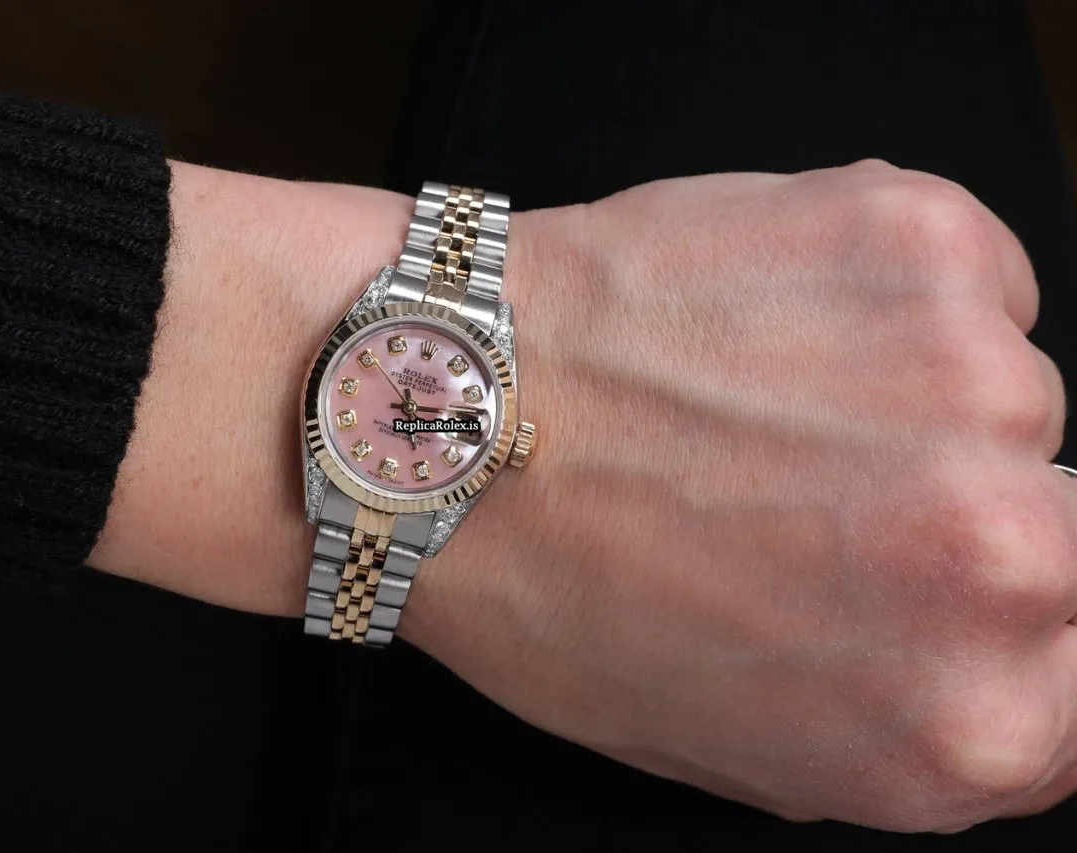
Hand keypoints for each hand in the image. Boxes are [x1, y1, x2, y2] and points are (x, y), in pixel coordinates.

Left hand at [399, 160, 1076, 831]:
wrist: (444, 422)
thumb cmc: (555, 593)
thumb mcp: (738, 743)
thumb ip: (906, 723)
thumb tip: (1003, 675)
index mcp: (961, 725)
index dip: (1016, 629)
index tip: (938, 584)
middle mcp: (1001, 565)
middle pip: (1072, 531)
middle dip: (960, 512)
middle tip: (821, 487)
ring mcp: (972, 390)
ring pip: (1009, 394)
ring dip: (909, 396)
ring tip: (755, 400)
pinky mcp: (923, 246)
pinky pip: (970, 279)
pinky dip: (886, 294)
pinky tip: (762, 325)